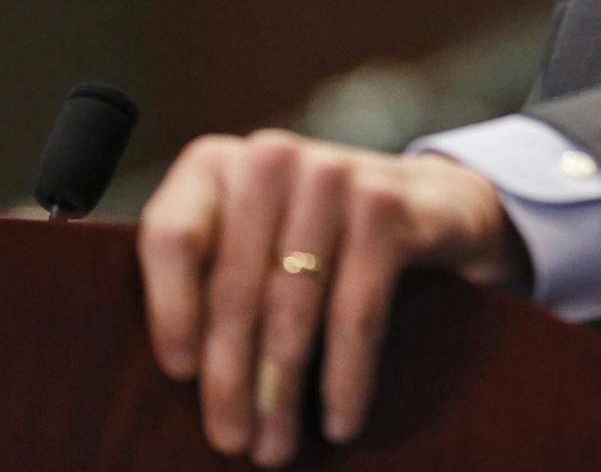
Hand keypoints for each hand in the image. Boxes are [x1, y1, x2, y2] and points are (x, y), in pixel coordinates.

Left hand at [137, 129, 527, 466]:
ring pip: (292, 306)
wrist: (430, 204)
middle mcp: (271, 156)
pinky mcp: (386, 205)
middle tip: (232, 442)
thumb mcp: (254, 242)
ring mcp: (332, 174)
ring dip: (283, 391)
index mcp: (217, 163)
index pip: (173, 235)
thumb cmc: (316, 240)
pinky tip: (339, 422)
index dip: (170, 309)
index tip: (179, 375)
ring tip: (276, 448)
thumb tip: (179, 375)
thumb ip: (207, 279)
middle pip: (233, 284)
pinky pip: (356, 312)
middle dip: (230, 377)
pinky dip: (346, 377)